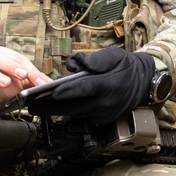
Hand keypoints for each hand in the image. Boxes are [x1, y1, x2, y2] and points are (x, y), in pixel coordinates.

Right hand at [0, 46, 50, 116]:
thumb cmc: (2, 88)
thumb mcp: (20, 83)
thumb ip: (34, 81)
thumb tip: (49, 83)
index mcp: (1, 57)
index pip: (14, 57)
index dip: (27, 67)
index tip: (37, 79)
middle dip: (10, 65)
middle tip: (22, 74)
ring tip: (5, 82)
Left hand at [33, 47, 154, 121]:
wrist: (143, 83)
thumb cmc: (125, 66)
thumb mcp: (114, 55)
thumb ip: (95, 59)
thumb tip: (75, 64)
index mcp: (108, 85)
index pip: (85, 89)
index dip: (68, 92)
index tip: (52, 92)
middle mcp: (106, 103)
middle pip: (75, 107)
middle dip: (52, 107)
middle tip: (32, 106)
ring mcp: (104, 114)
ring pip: (76, 113)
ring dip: (58, 110)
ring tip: (37, 105)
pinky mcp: (103, 120)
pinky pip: (82, 117)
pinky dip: (70, 111)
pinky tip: (55, 107)